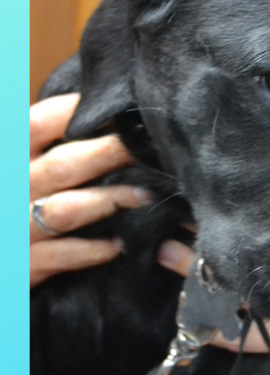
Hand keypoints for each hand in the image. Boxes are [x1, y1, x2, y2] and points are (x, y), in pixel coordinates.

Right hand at [30, 93, 152, 286]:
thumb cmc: (20, 202)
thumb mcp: (26, 169)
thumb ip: (50, 147)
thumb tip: (108, 120)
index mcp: (11, 158)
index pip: (37, 123)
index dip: (76, 111)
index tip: (120, 107)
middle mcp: (12, 188)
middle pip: (62, 165)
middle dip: (110, 154)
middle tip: (151, 148)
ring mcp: (16, 228)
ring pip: (66, 209)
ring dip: (110, 200)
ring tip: (147, 194)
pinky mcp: (22, 266)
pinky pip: (61, 255)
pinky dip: (91, 250)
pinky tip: (119, 244)